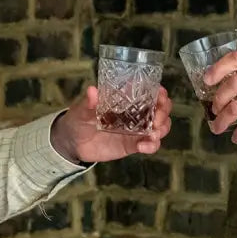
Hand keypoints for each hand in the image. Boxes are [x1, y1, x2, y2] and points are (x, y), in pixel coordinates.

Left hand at [50, 85, 171, 163]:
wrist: (72, 142)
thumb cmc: (78, 118)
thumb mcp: (82, 109)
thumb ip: (88, 102)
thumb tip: (92, 91)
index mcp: (126, 99)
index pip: (150, 91)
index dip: (160, 93)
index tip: (161, 96)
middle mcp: (135, 112)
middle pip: (161, 109)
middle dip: (164, 113)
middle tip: (156, 120)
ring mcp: (136, 129)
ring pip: (160, 127)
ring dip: (162, 130)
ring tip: (153, 135)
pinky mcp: (132, 145)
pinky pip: (149, 145)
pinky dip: (151, 146)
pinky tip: (144, 146)